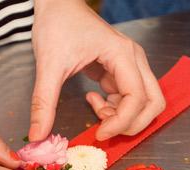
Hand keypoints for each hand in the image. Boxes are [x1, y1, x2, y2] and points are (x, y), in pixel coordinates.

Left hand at [30, 0, 165, 141]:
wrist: (57, 5)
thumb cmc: (57, 24)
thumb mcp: (48, 66)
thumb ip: (44, 103)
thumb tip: (37, 135)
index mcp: (122, 54)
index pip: (137, 98)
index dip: (122, 122)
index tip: (100, 134)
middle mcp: (133, 60)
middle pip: (153, 102)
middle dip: (132, 124)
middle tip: (105, 130)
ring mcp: (130, 65)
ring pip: (144, 103)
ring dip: (123, 117)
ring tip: (96, 111)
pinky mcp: (121, 71)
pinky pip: (129, 99)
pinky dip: (115, 109)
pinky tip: (93, 99)